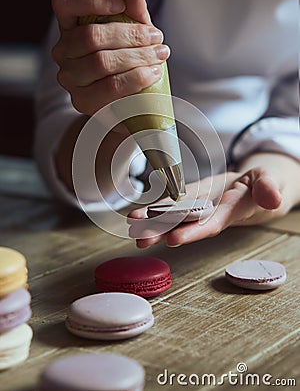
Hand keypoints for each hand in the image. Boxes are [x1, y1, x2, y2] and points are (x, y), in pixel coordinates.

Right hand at [51, 0, 169, 114]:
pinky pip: (110, 87)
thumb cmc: (129, 59)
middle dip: (131, 35)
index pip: (64, 2)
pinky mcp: (82, 102)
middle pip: (91, 36)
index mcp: (70, 26)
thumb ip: (132, 4)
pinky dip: (136, 78)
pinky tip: (153, 73)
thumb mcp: (134, 29)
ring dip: (138, 57)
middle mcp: (63, 52)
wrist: (129, 100)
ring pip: (102, 62)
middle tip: (157, 38)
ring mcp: (70, 79)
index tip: (121, 4)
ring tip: (159, 56)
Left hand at [128, 154, 299, 247]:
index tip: (174, 240)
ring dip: (153, 223)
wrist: (255, 186)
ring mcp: (200, 206)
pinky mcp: (193, 197)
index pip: (212, 224)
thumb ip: (269, 188)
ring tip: (133, 226)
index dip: (194, 232)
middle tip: (141, 239)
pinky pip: (173, 204)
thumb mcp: (271, 181)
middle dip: (163, 232)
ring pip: (175, 216)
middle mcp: (212, 213)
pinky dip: (156, 209)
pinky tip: (139, 214)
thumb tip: (273, 199)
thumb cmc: (264, 184)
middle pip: (186, 225)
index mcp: (232, 211)